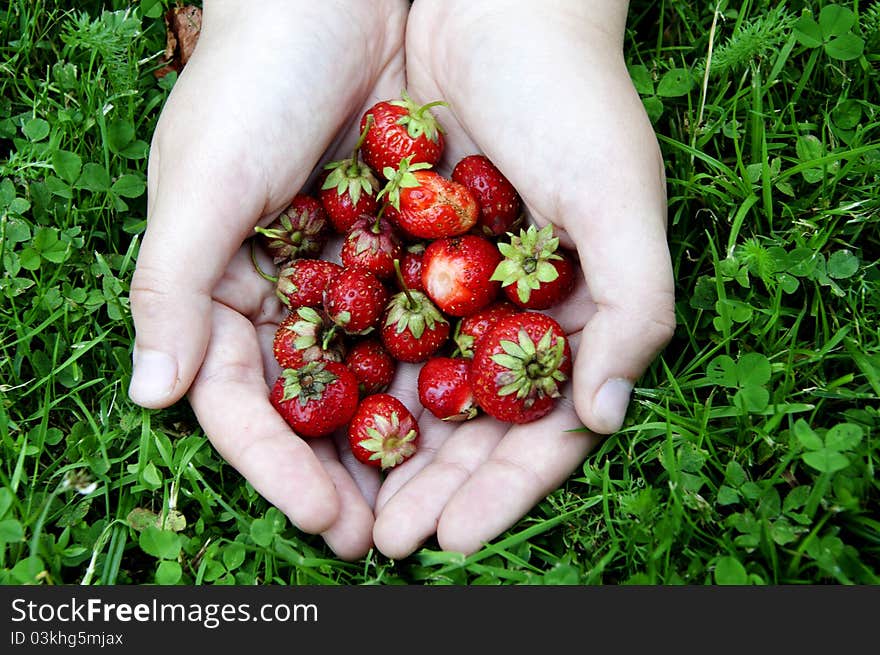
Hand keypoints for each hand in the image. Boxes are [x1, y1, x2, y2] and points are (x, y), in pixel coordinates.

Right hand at [128, 0, 408, 559]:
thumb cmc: (256, 76)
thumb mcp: (201, 180)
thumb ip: (171, 288)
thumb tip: (149, 396)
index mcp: (225, 290)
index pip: (244, 404)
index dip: (278, 470)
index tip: (326, 522)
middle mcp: (290, 294)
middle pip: (316, 407)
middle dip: (347, 475)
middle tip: (385, 538)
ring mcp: (354, 274)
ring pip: (376, 377)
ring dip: (402, 442)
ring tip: (435, 504)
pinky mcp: (414, 245)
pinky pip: (431, 322)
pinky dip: (447, 370)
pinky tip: (474, 416)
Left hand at [371, 0, 675, 556]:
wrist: (494, 5)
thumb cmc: (574, 100)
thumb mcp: (621, 201)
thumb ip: (635, 311)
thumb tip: (607, 418)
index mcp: (569, 318)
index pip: (537, 428)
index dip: (501, 490)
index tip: (456, 537)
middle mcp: (504, 314)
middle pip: (466, 425)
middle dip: (430, 488)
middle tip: (386, 541)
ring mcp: (446, 286)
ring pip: (411, 388)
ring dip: (380, 450)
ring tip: (342, 507)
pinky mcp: (391, 248)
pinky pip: (363, 325)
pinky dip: (342, 373)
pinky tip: (314, 418)